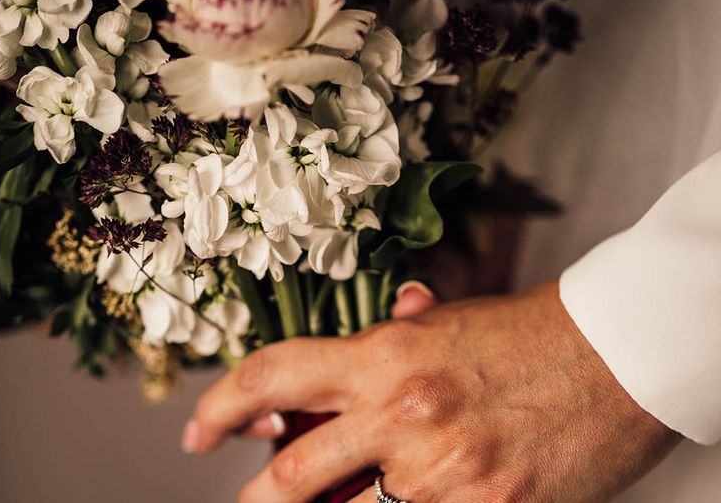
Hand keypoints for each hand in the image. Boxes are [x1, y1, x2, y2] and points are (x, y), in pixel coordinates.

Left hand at [182, 280, 679, 501]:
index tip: (200, 430)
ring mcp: (442, 472)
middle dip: (260, 496)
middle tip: (249, 498)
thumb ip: (382, 345)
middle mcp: (401, 413)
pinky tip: (407, 499)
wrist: (607, 355)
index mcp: (385, 354)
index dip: (222, 405)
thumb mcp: (442, 323)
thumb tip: (330, 375)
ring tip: (341, 498)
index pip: (275, 376)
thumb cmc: (520, 332)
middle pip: (293, 473)